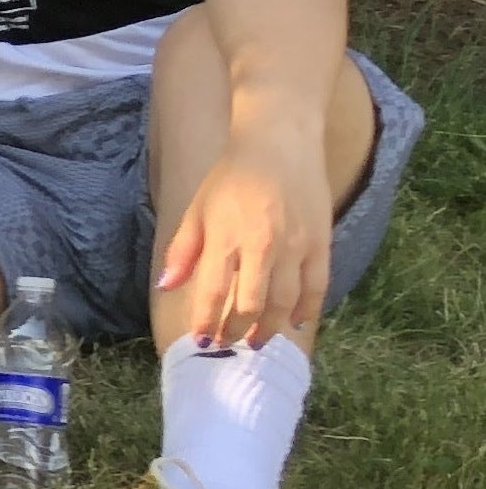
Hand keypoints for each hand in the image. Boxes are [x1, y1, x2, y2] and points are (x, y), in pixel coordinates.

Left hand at [158, 134, 331, 347]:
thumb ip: (183, 251)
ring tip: (257, 341)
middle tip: (229, 344)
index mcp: (226, 237)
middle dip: (237, 330)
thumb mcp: (198, 210)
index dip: (206, 321)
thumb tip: (166, 287)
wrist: (279, 144)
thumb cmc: (231, 178)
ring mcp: (295, 245)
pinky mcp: (321, 243)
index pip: (213, 292)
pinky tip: (294, 321)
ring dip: (270, 327)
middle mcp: (261, 245)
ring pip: (285, 302)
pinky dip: (306, 309)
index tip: (201, 340)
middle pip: (251, 303)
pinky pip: (317, 287)